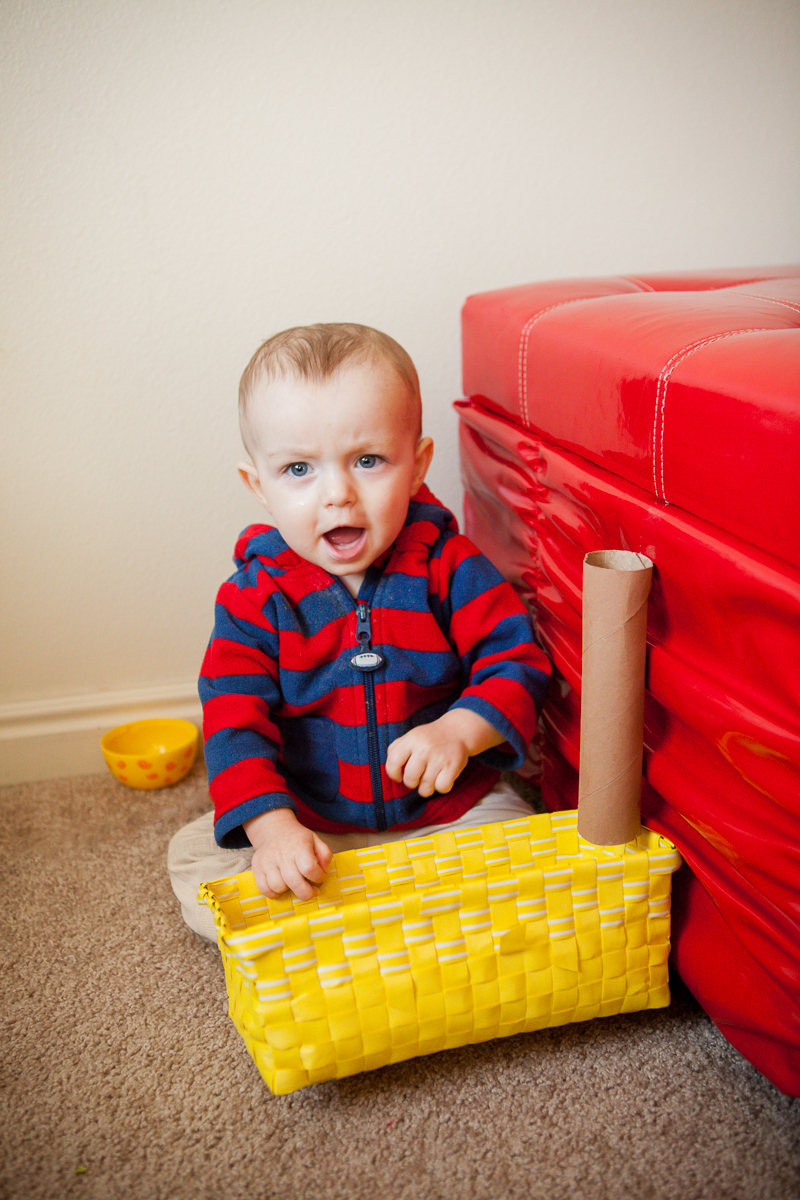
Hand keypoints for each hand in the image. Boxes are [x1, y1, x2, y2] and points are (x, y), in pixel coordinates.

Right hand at [243, 808, 331, 899]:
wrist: (274, 830)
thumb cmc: (297, 839)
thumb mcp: (315, 840)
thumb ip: (325, 854)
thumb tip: (324, 871)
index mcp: (299, 846)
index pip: (309, 868)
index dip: (318, 877)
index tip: (319, 877)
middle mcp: (282, 854)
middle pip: (295, 882)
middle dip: (307, 893)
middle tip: (311, 891)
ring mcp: (267, 862)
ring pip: (278, 887)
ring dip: (288, 890)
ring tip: (293, 883)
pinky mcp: (257, 868)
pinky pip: (264, 889)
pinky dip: (274, 893)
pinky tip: (281, 886)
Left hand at [385, 709, 504, 797]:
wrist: (458, 730)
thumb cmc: (430, 738)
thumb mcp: (411, 736)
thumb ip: (396, 749)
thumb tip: (392, 771)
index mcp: (412, 739)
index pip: (393, 762)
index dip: (393, 774)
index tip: (399, 777)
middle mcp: (424, 748)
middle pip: (410, 778)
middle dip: (411, 783)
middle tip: (417, 777)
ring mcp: (439, 758)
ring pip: (425, 787)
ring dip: (427, 787)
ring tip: (430, 778)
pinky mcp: (453, 766)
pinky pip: (441, 788)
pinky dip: (442, 787)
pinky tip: (442, 778)